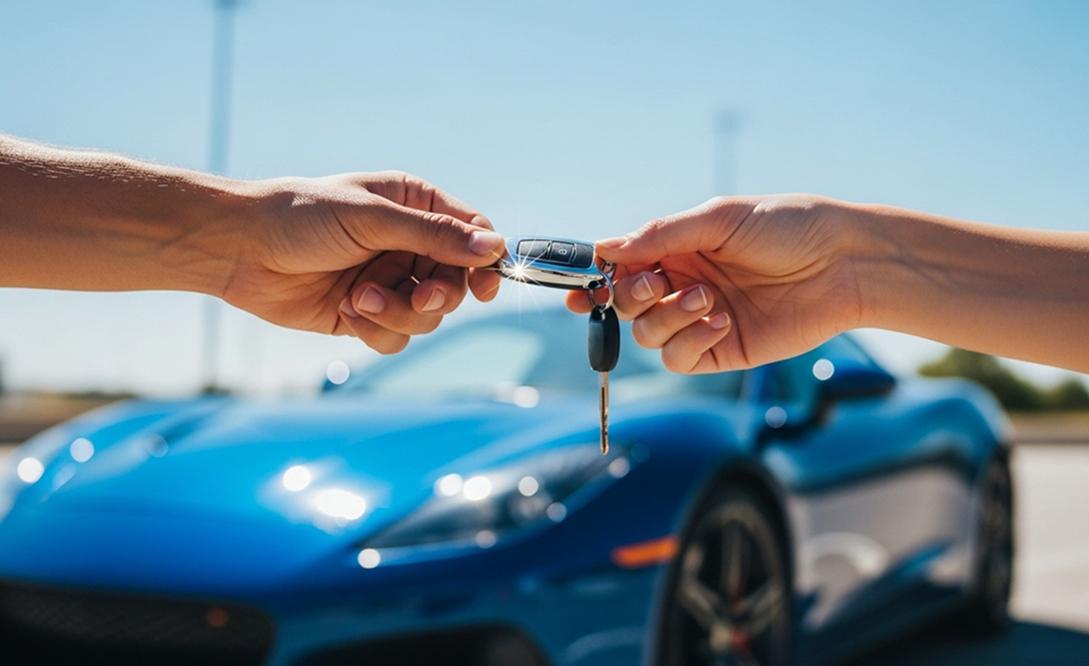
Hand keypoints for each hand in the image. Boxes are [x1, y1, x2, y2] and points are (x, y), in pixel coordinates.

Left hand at [224, 171, 503, 352]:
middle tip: (418, 300)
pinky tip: (348, 310)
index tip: (484, 287)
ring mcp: (388, 281)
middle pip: (455, 284)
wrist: (239, 250)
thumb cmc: (300, 216)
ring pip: (426, 317)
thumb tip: (494, 247)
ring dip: (397, 314)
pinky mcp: (367, 314)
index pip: (472, 234)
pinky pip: (395, 337)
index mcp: (414, 206)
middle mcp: (407, 244)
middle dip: (437, 297)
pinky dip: (375, 330)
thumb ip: (434, 235)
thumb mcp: (373, 218)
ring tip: (361, 299)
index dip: (485, 263)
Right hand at [567, 195, 863, 372]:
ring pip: (648, 335)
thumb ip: (660, 235)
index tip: (577, 289)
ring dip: (667, 318)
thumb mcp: (719, 218)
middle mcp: (681, 284)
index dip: (594, 280)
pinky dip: (690, 340)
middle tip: (660, 282)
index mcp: (676, 249)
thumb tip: (604, 248)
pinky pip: (680, 358)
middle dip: (632, 296)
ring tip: (707, 299)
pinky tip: (719, 320)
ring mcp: (699, 319)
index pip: (620, 268)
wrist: (844, 263)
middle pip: (625, 304)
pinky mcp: (721, 349)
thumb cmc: (787, 226)